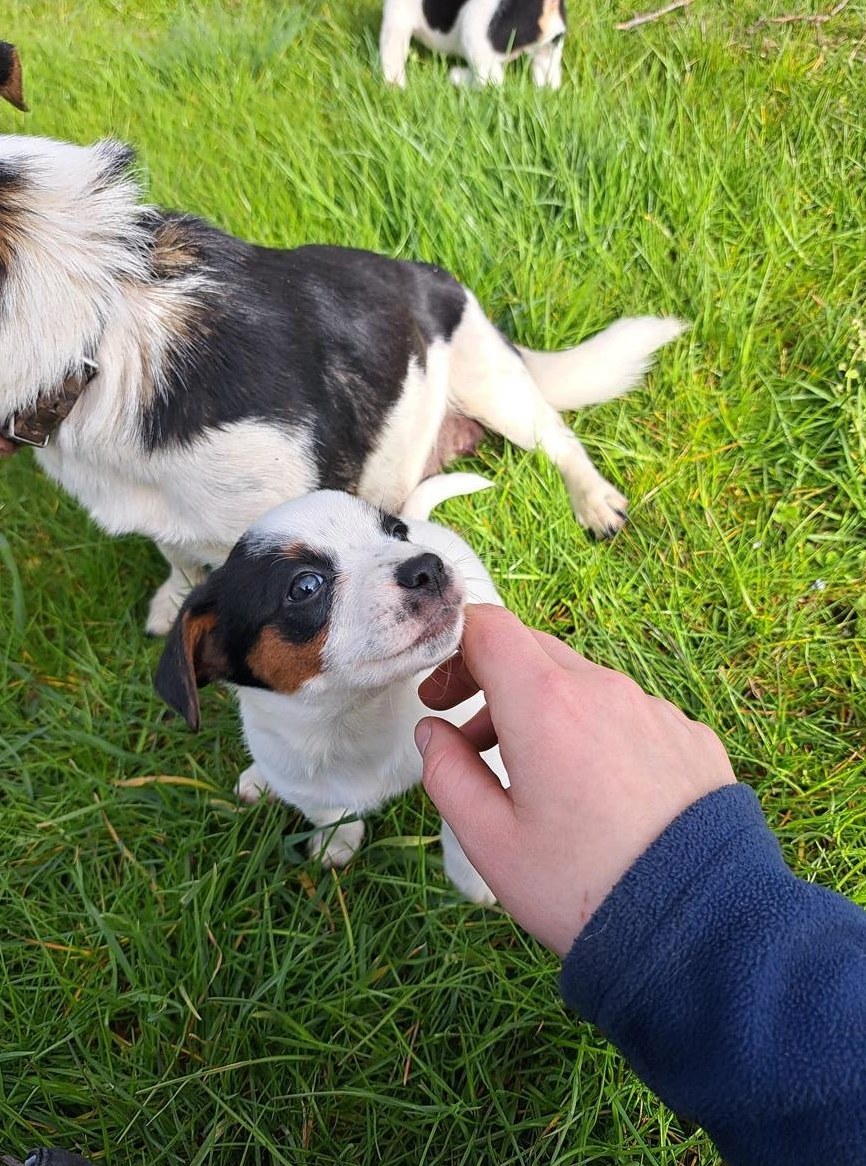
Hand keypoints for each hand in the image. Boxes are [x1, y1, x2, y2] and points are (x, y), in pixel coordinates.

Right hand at [415, 605, 735, 955]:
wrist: (700, 927)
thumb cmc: (582, 888)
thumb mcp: (490, 841)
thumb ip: (446, 774)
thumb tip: (432, 733)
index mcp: (545, 703)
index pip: (489, 626)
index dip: (453, 646)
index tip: (437, 694)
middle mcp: (603, 688)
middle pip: (533, 649)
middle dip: (490, 680)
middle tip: (468, 734)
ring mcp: (653, 708)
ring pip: (582, 682)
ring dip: (544, 709)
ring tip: (531, 775)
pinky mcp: (689, 735)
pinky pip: (628, 714)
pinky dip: (597, 732)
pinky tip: (598, 793)